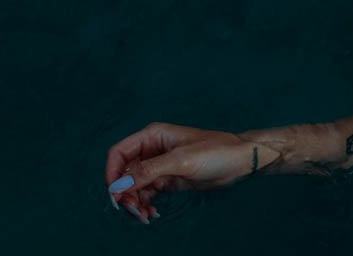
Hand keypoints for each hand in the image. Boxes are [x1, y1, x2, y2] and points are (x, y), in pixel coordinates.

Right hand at [104, 122, 270, 223]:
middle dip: (125, 193)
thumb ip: (149, 171)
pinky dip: (145, 204)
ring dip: (134, 202)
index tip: (115, 194)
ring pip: (134, 186)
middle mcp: (152, 150)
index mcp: (152, 136)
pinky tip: (152, 214)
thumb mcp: (180, 161)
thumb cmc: (215, 151)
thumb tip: (120, 184)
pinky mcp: (167, 180)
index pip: (119, 153)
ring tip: (145, 216)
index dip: (112, 173)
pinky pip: (147, 194)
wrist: (239, 162)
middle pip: (124, 173)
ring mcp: (159, 166)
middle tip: (134, 210)